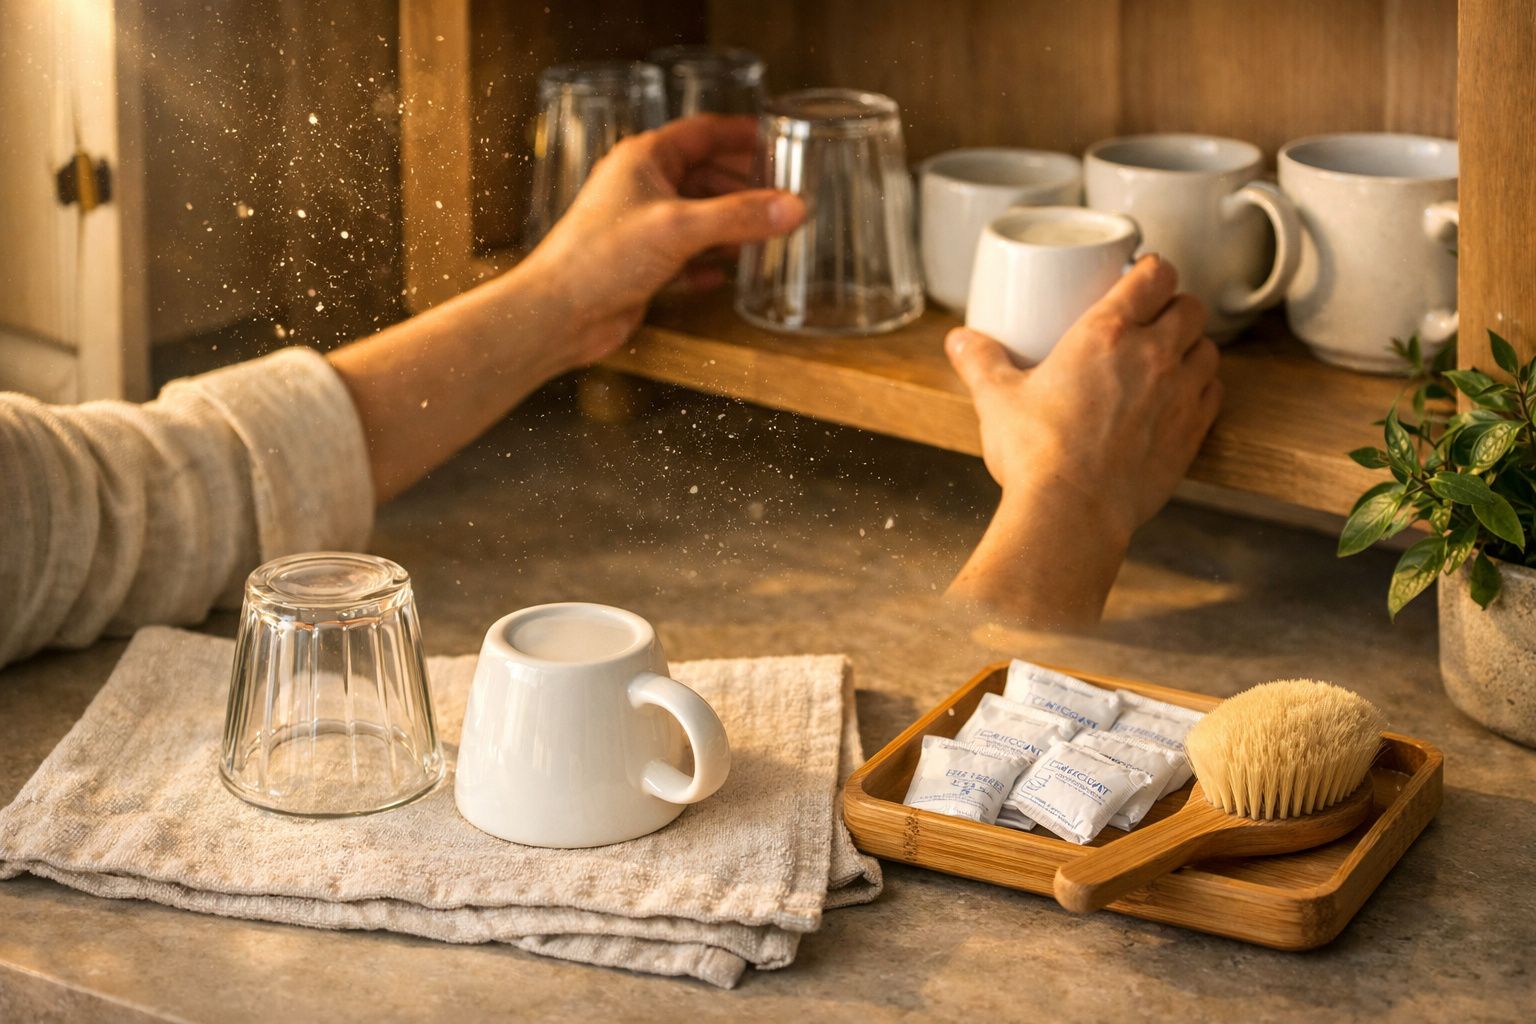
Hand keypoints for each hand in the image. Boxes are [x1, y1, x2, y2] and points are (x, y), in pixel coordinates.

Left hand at [520, 114, 805, 368]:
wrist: (559, 314)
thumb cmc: (600, 258)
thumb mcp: (680, 228)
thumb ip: (739, 217)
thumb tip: (792, 207)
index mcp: (644, 160)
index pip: (703, 133)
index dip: (742, 133)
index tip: (777, 137)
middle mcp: (641, 188)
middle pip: (704, 175)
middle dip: (743, 183)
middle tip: (783, 191)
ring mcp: (640, 227)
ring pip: (697, 217)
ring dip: (730, 225)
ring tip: (768, 231)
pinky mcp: (641, 266)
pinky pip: (684, 257)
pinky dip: (707, 263)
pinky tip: (727, 274)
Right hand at [943, 255, 1220, 624]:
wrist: (1072, 514)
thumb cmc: (1036, 454)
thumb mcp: (997, 400)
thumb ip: (981, 362)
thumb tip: (960, 340)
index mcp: (1106, 334)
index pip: (1154, 275)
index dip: (1152, 270)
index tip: (1141, 276)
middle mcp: (1152, 356)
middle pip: (1190, 307)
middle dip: (1175, 306)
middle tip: (1152, 320)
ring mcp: (1179, 394)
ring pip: (1209, 349)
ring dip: (1192, 348)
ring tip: (1169, 360)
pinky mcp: (1191, 433)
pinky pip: (1213, 394)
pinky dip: (1202, 389)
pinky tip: (1178, 399)